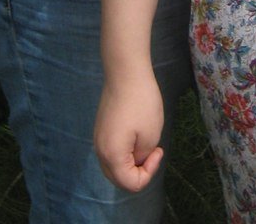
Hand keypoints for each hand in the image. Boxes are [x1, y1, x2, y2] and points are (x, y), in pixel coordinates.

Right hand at [94, 67, 164, 192]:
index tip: (158, 151)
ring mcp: (98, 138)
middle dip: (138, 172)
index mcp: (111, 156)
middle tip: (153, 152)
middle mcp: (100, 151)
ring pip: (114, 165)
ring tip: (146, 144)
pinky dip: (124, 152)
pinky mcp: (101, 128)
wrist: (125, 72)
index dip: (148, 173)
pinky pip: (111, 151)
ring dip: (131, 163)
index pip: (130, 184)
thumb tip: (136, 160)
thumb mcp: (150, 134)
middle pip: (119, 179)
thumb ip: (142, 157)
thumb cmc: (141, 102)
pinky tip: (136, 135)